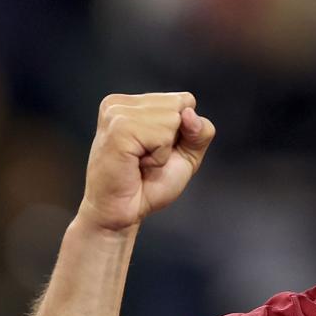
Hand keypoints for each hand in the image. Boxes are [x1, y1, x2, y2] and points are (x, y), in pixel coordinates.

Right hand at [77, 93, 215, 231]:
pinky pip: (162, 136)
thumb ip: (199, 131)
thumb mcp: (186, 154)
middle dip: (173, 140)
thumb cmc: (149, 185)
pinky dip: (158, 157)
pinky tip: (137, 164)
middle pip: (180, 106)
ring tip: (140, 162)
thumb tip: (189, 113)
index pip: (184, 100)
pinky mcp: (118, 130)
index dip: (182, 132)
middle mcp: (119, 104)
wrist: (123, 215)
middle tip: (146, 159)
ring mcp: (116, 114)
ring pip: (172, 119)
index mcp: (131, 104)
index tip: (156, 151)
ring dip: (164, 150)